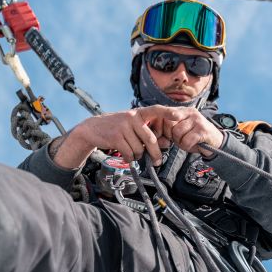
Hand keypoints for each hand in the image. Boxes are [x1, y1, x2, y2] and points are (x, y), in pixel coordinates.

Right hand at [52, 108, 166, 168]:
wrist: (93, 129)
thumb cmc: (117, 128)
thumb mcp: (133, 127)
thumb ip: (148, 134)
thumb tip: (166, 143)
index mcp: (139, 113)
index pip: (156, 110)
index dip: (168, 113)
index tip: (178, 116)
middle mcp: (132, 117)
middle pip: (150, 139)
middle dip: (155, 153)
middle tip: (158, 162)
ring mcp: (123, 126)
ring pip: (139, 149)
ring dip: (137, 156)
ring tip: (131, 152)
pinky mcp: (116, 137)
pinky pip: (129, 153)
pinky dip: (129, 158)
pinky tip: (125, 154)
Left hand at [152, 106, 224, 156]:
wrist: (215, 142)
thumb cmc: (194, 137)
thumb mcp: (181, 128)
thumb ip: (170, 126)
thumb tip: (155, 131)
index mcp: (183, 110)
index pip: (165, 114)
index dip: (163, 127)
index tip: (168, 135)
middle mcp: (190, 112)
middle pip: (169, 124)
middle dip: (172, 136)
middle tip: (180, 139)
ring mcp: (197, 120)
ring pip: (177, 133)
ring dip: (180, 142)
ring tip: (188, 141)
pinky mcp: (202, 130)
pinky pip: (186, 140)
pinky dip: (187, 146)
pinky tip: (194, 144)